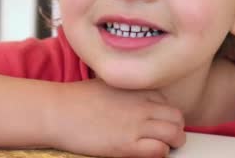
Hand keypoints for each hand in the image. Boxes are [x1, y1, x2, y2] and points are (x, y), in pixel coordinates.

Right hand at [45, 79, 185, 157]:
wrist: (58, 111)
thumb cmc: (76, 99)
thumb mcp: (108, 84)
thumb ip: (128, 92)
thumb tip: (137, 103)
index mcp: (137, 88)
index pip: (167, 102)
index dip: (163, 114)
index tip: (156, 121)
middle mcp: (141, 104)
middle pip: (177, 117)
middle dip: (175, 128)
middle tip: (165, 136)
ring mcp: (136, 124)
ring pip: (175, 134)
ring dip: (172, 142)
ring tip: (161, 146)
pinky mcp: (127, 145)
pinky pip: (160, 151)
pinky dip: (159, 153)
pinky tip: (147, 152)